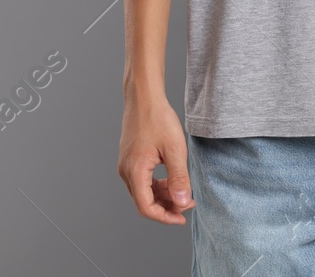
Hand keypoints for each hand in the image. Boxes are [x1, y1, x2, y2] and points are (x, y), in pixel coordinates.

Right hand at [118, 93, 196, 223]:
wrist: (144, 97)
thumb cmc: (158, 118)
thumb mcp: (175, 149)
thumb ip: (179, 178)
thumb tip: (182, 202)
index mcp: (135, 171)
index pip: (146, 207)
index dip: (165, 216)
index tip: (182, 216)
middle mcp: (126, 171)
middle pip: (144, 201)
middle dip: (166, 207)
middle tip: (188, 203)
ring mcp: (126, 164)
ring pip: (143, 191)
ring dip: (162, 196)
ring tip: (183, 192)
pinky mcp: (130, 159)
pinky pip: (142, 180)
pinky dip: (156, 185)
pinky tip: (171, 180)